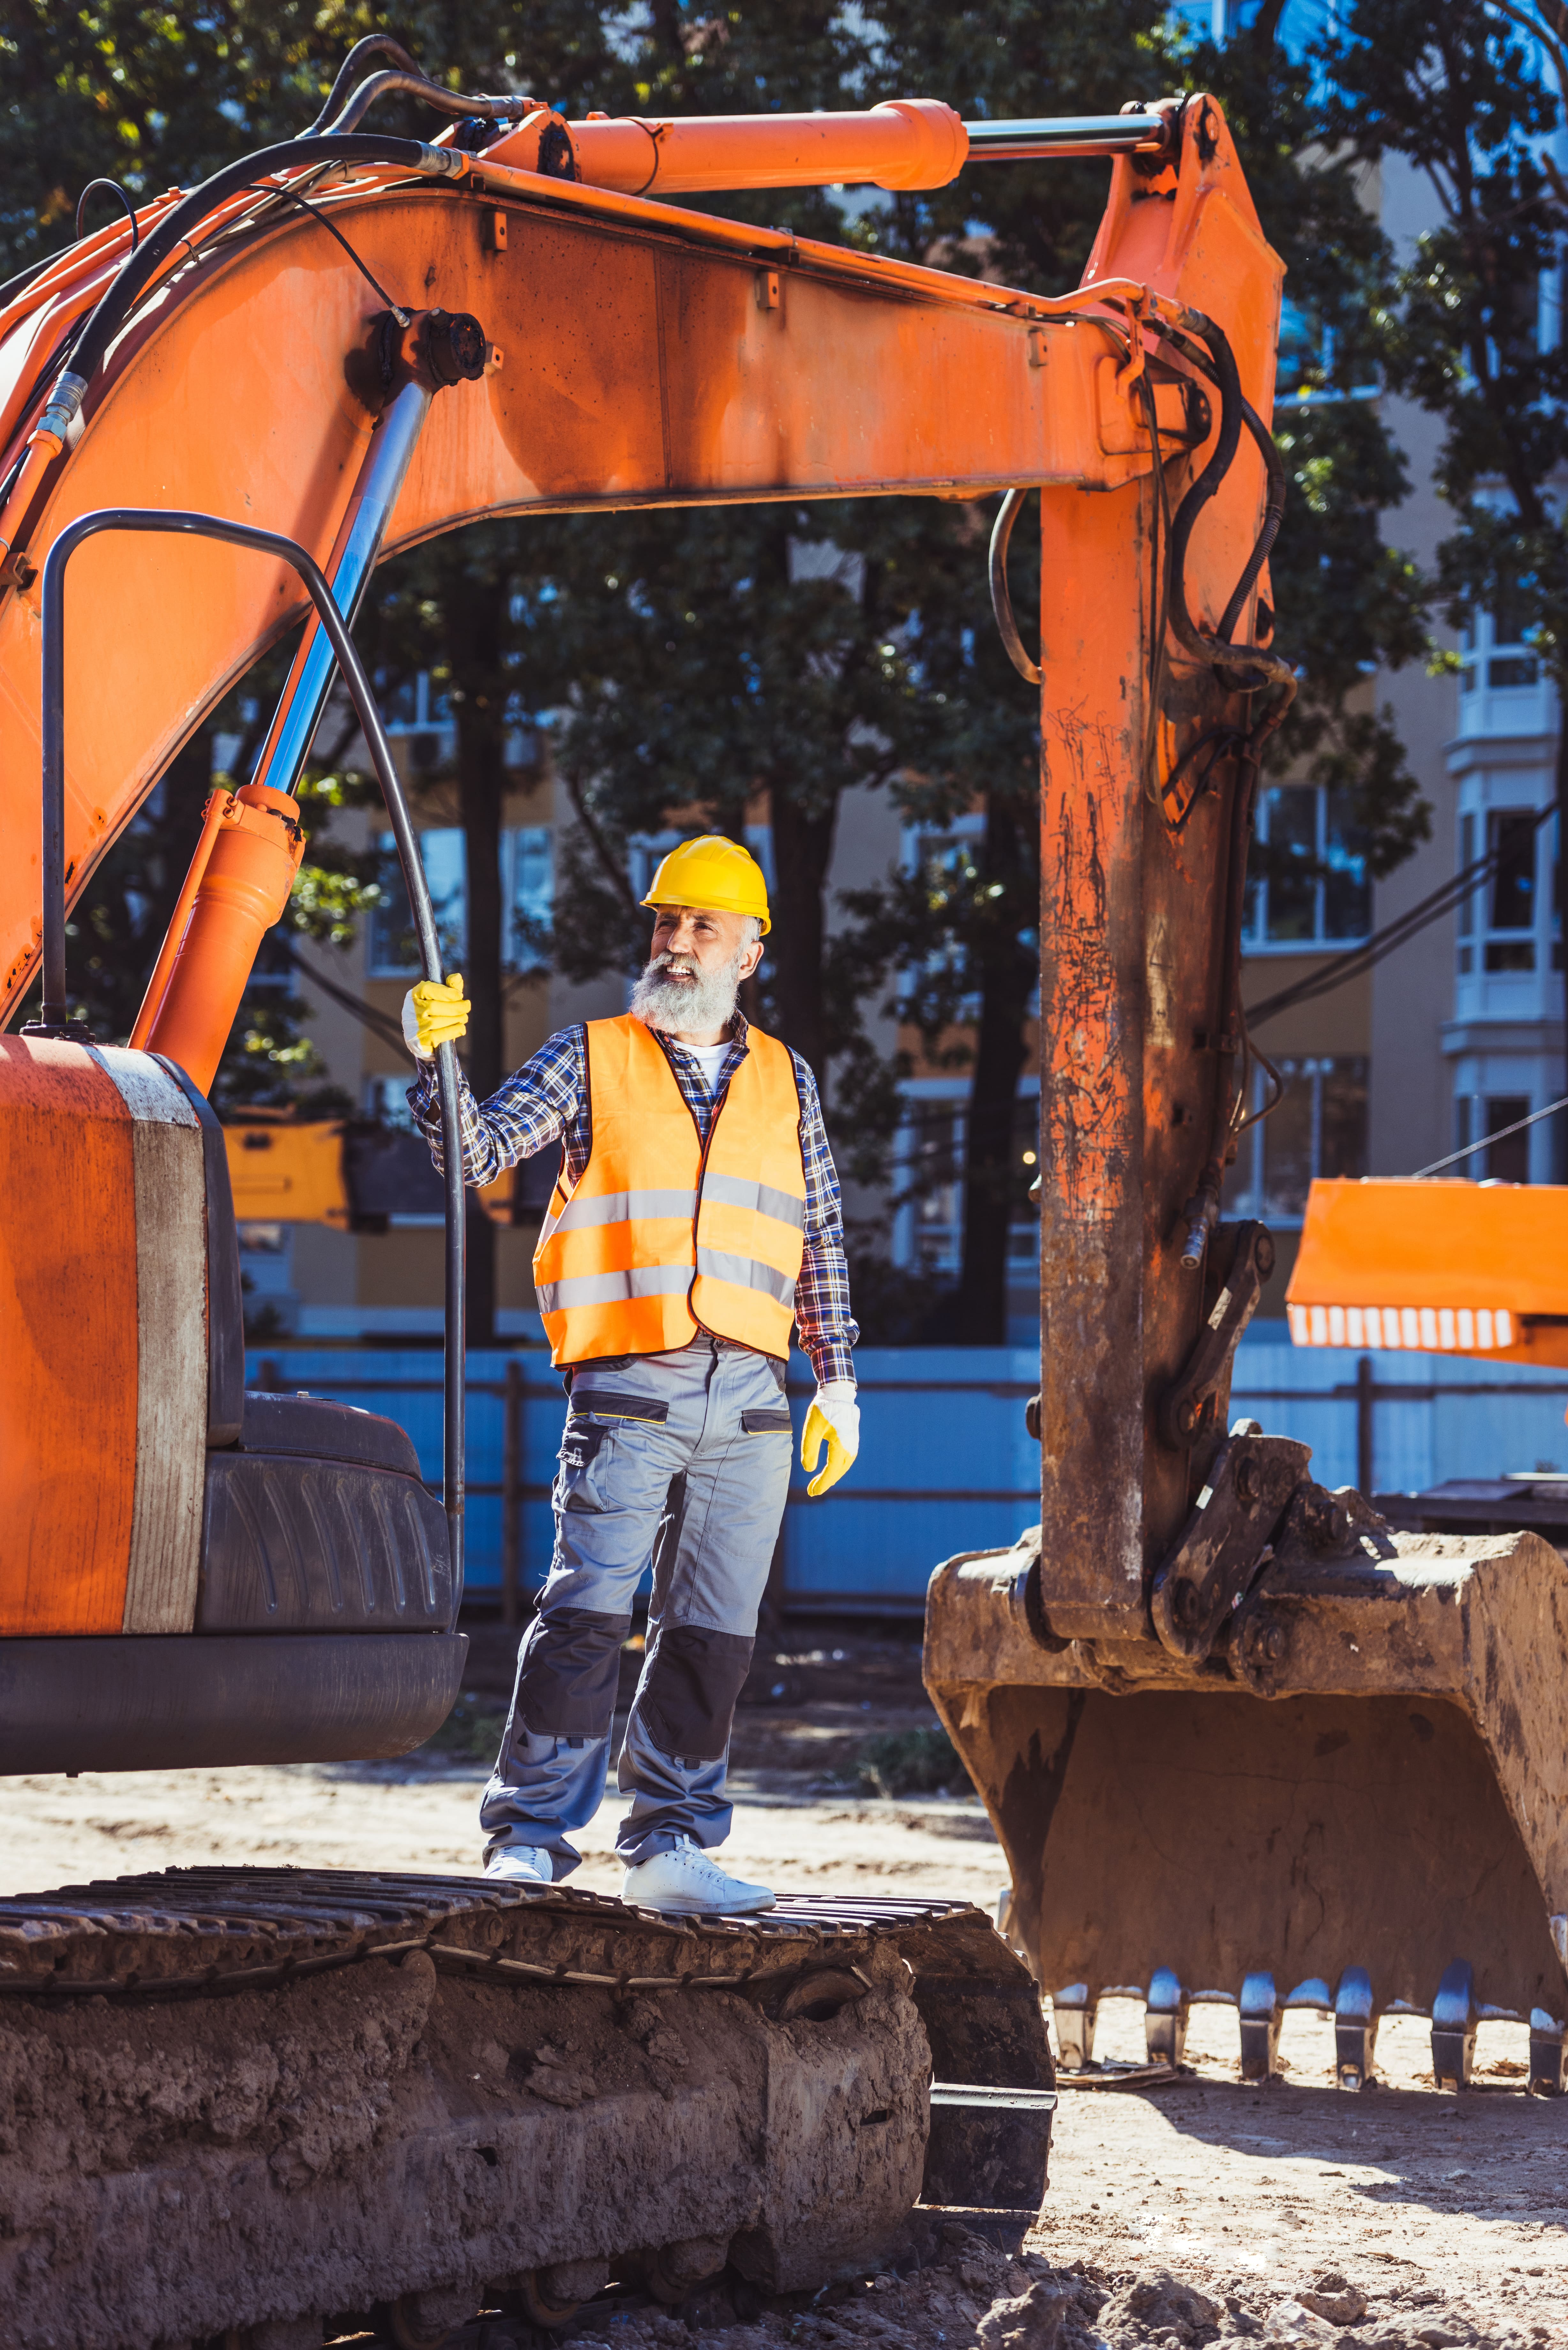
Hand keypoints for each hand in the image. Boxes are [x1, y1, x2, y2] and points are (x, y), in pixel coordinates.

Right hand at [402, 972, 469, 1058]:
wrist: (424, 1039)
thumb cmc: (435, 1015)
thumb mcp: (443, 999)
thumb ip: (450, 988)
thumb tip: (457, 977)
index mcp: (414, 996)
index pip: (426, 989)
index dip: (444, 992)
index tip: (460, 995)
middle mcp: (410, 1011)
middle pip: (433, 1006)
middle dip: (454, 1007)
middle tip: (466, 1007)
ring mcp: (412, 1027)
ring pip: (435, 1022)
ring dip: (455, 1019)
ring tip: (463, 1018)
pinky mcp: (418, 1041)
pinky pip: (437, 1036)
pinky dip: (453, 1031)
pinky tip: (461, 1028)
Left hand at [800, 1380, 858, 1497]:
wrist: (838, 1393)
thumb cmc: (823, 1409)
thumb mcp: (811, 1428)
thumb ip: (809, 1449)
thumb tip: (808, 1469)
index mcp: (840, 1445)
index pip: (832, 1472)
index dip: (822, 1484)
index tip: (812, 1493)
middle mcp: (850, 1447)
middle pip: (838, 1472)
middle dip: (825, 1483)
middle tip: (811, 1491)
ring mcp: (853, 1444)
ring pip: (842, 1467)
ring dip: (831, 1476)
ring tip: (817, 1483)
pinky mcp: (852, 1440)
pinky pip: (845, 1460)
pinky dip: (836, 1468)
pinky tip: (827, 1470)